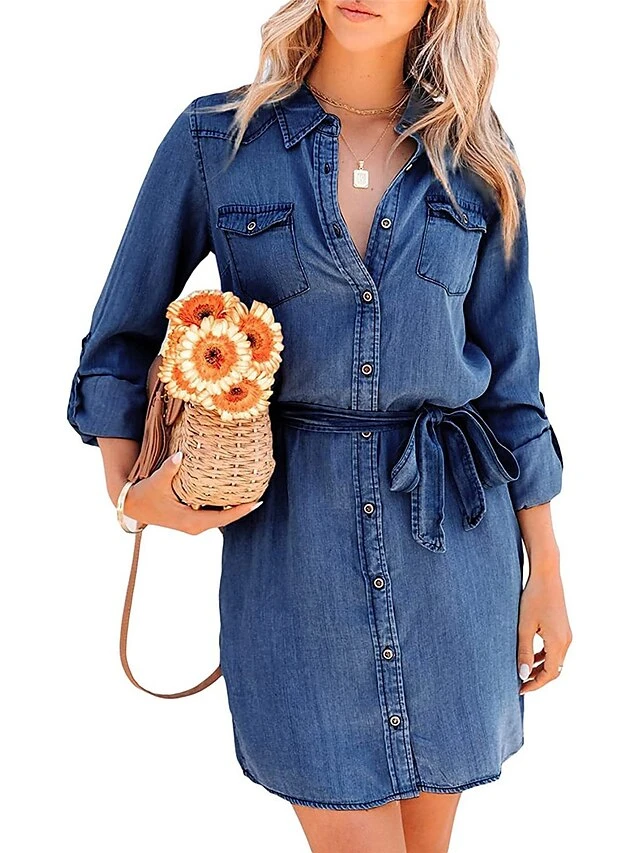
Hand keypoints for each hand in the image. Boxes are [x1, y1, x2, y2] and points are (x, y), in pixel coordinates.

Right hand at [121, 451, 262, 534]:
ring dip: (234, 508)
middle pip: (226, 519)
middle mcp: (195, 526)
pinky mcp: (190, 519)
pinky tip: (232, 494)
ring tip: (250, 493)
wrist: (130, 505)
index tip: (256, 502)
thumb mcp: (157, 481)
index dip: (241, 511)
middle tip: (259, 493)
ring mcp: (193, 524)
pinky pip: (213, 514)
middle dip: (242, 508)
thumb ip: (170, 469)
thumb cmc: (144, 494)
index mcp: (191, 522)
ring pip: (220, 517)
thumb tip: (181, 456)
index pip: (223, 518)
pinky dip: (223, 506)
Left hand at [517, 558, 572, 693]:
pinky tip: (530, 656)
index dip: (535, 684)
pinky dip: (544, 657)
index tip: (519, 689)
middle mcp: (566, 641)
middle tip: (519, 684)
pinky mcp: (563, 628)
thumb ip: (524, 652)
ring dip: (540, 668)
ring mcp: (566, 634)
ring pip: (555, 660)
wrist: (546, 576)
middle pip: (554, 670)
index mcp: (558, 643)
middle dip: (537, 679)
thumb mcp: (524, 627)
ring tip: (522, 672)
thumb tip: (523, 675)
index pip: (549, 674)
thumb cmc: (533, 599)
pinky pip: (555, 650)